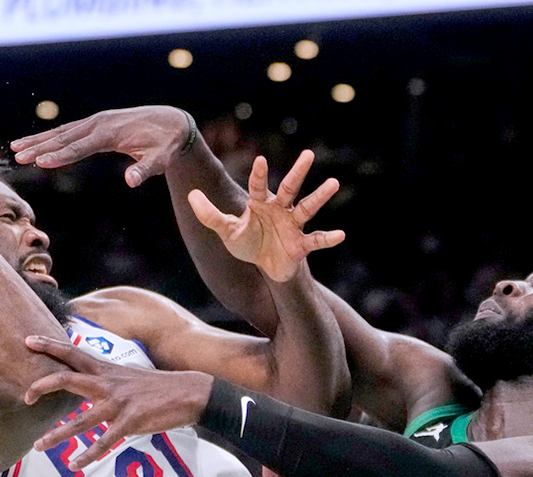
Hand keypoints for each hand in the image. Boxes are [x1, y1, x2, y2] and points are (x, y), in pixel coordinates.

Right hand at [11, 106, 191, 186]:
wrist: (171, 122)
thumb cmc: (166, 144)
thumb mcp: (160, 160)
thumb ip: (145, 170)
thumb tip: (131, 182)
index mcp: (111, 133)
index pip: (80, 146)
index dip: (60, 156)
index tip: (40, 162)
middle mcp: (99, 123)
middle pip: (64, 137)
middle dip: (39, 147)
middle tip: (17, 156)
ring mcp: (95, 122)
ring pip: (61, 132)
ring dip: (37, 140)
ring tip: (14, 149)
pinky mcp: (95, 124)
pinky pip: (68, 131)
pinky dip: (49, 137)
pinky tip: (34, 144)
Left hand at [22, 335, 213, 469]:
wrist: (188, 392)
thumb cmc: (156, 386)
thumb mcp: (127, 374)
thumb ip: (105, 377)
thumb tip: (87, 381)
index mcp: (106, 369)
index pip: (72, 352)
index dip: (49, 345)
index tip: (27, 340)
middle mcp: (107, 383)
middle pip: (67, 378)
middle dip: (41, 386)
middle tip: (25, 397)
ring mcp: (118, 403)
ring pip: (80, 419)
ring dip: (57, 434)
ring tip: (38, 446)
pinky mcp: (130, 422)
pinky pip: (104, 441)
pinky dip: (88, 455)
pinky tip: (75, 464)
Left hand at [187, 150, 343, 281]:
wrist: (266, 266)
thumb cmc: (248, 243)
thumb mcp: (227, 231)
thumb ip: (210, 215)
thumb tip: (191, 194)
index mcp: (261, 203)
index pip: (258, 186)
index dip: (259, 174)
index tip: (260, 160)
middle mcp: (280, 209)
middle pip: (290, 187)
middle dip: (298, 171)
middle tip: (309, 154)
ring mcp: (293, 225)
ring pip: (307, 208)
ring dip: (319, 197)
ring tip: (334, 182)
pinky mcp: (301, 244)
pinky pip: (316, 240)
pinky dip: (328, 238)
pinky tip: (341, 234)